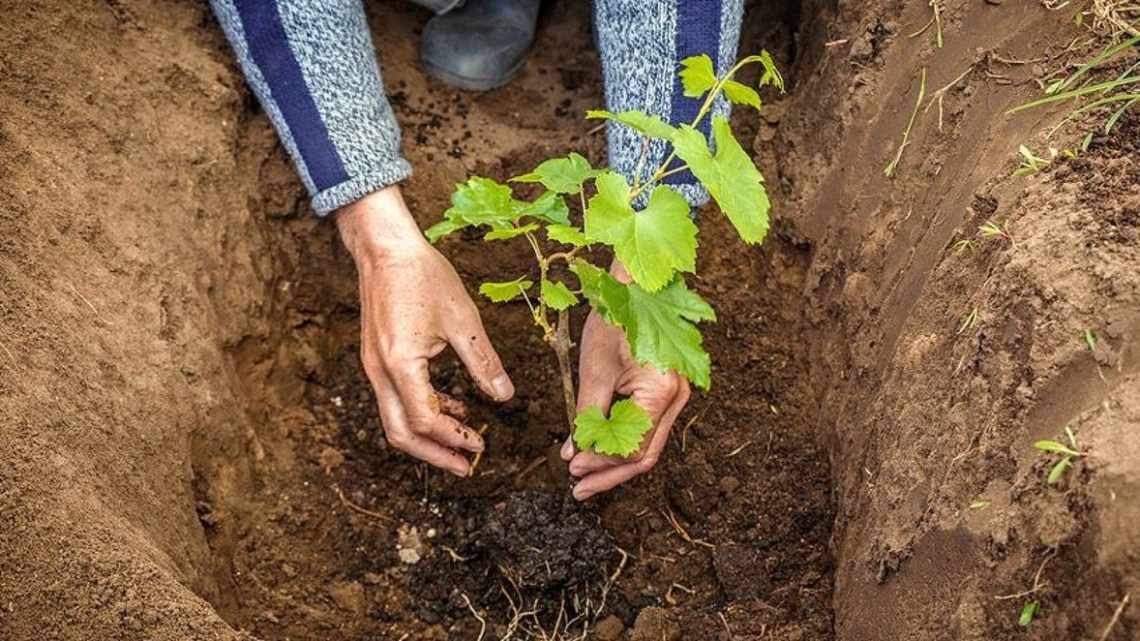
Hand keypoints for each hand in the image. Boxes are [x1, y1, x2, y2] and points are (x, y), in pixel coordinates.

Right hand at [337, 186, 514, 475]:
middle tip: (465, 467)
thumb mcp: (463, 319)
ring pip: (393, 419)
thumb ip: (483, 363)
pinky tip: (450, 407)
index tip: (481, 445)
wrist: (385, 248)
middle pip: (400, 433)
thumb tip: (505, 397)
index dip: (455, 437)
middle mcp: (380, 371)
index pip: (426, 420)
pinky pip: (394, 398)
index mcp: (401, 364)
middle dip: (434, 454)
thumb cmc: (423, 276)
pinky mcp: (376, 358)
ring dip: (427, 437)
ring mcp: (373, 366)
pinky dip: (420, 411)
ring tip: (461, 444)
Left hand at [559, 262, 689, 500]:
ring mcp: (677, 396)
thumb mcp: (594, 370)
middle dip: (610, 474)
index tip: (572, 470)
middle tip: (579, 489)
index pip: (632, 448)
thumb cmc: (615, 319)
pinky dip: (624, 443)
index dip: (601, 464)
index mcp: (662, 392)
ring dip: (616, 463)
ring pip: (648, 445)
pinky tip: (600, 451)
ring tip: (585, 477)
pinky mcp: (667, 391)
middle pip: (646, 455)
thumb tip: (575, 454)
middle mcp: (678, 398)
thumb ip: (586, 416)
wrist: (635, 285)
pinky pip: (648, 428)